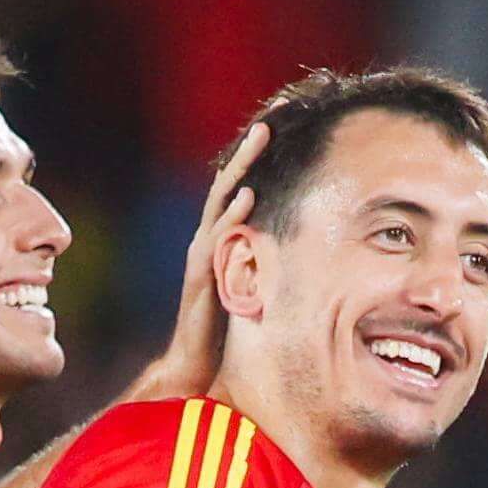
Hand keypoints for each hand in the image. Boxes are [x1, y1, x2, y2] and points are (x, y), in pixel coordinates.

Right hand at [125, 121, 265, 405]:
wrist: (194, 367)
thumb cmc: (223, 332)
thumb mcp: (249, 289)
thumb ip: (260, 265)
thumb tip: (293, 251)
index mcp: (219, 242)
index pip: (237, 190)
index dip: (254, 161)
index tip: (278, 129)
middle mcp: (208, 240)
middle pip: (229, 183)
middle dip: (249, 151)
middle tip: (270, 120)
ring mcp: (203, 255)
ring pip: (222, 200)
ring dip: (242, 167)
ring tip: (261, 137)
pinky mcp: (203, 274)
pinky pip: (219, 238)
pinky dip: (233, 214)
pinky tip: (247, 193)